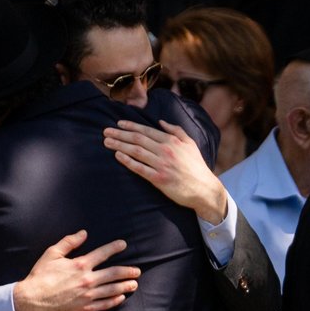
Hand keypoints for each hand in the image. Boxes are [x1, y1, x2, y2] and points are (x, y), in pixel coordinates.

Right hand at [13, 230, 139, 310]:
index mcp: (80, 264)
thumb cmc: (41, 275)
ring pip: (112, 290)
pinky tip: (120, 298)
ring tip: (134, 284)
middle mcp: (87, 279)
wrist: (32, 299)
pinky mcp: (84, 308)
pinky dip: (114, 301)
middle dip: (127, 271)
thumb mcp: (52, 253)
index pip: (102, 253)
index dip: (114, 247)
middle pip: (113, 274)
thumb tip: (84, 233)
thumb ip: (69, 242)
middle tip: (137, 271)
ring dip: (125, 286)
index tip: (123, 244)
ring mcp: (87, 295)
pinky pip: (103, 305)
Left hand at [103, 120, 228, 223]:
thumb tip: (161, 122)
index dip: (131, 126)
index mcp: (172, 141)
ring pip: (136, 152)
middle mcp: (166, 150)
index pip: (146, 131)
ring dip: (119, 145)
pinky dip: (127, 161)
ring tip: (107, 142)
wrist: (203, 189)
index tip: (118, 124)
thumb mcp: (190, 144)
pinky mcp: (159, 179)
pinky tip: (117, 156)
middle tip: (105, 131)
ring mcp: (162, 165)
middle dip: (120, 134)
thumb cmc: (196, 166)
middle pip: (138, 139)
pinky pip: (140, 168)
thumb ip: (176, 130)